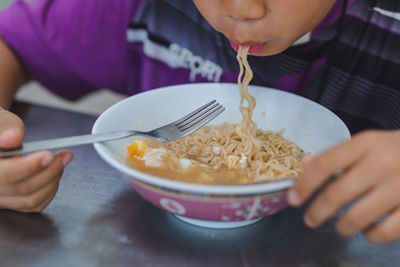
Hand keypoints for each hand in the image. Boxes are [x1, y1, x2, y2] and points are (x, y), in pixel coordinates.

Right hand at [0, 109, 72, 211]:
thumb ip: (6, 127)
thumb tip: (14, 137)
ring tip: (60, 162)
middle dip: (50, 171)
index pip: (5, 175)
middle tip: (65, 155)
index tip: (49, 155)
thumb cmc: (1, 132)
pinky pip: (34, 206)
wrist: (0, 141)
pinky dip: (50, 190)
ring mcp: (0, 199)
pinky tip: (54, 174)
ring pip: (31, 200)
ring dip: (53, 180)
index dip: (29, 167)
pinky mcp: (11, 203)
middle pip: (23, 188)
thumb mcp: (1, 120)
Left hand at [287, 129, 399, 243]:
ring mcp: (399, 187)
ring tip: (339, 226)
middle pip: (337, 194)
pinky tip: (368, 230)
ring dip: (341, 227)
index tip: (292, 199)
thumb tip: (304, 165)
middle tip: (309, 220)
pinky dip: (371, 236)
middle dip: (317, 211)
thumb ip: (335, 155)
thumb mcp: (365, 143)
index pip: (325, 164)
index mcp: (365, 144)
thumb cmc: (393, 150)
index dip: (304, 184)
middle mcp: (381, 164)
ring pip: (358, 217)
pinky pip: (384, 232)